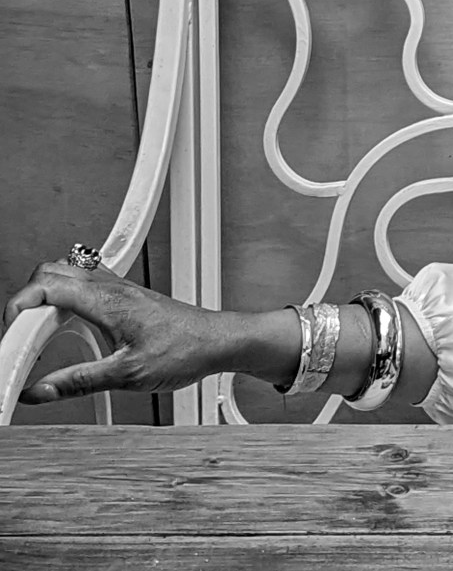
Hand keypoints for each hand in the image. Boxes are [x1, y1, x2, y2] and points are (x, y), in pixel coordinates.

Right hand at [3, 261, 271, 404]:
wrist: (219, 342)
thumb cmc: (186, 350)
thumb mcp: (128, 375)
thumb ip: (79, 382)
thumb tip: (39, 391)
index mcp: (107, 300)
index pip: (45, 288)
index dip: (17, 313)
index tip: (10, 346)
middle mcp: (110, 287)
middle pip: (48, 274)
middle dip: (23, 305)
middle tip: (19, 344)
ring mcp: (116, 289)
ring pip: (65, 275)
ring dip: (41, 302)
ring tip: (35, 340)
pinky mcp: (123, 298)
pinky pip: (82, 286)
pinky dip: (61, 301)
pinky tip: (62, 327)